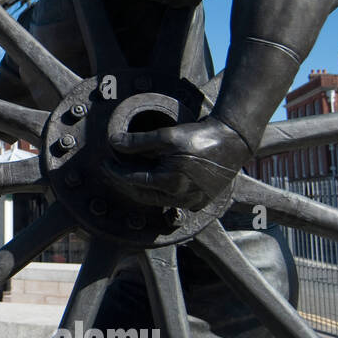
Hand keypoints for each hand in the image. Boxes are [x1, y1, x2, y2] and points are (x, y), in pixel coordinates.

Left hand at [104, 117, 251, 210]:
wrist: (232, 141)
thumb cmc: (199, 136)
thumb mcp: (166, 135)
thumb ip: (137, 142)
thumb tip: (113, 142)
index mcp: (170, 183)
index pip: (132, 180)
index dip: (115, 171)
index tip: (105, 163)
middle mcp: (181, 197)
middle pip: (143, 193)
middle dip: (126, 182)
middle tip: (114, 170)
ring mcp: (192, 202)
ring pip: (158, 199)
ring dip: (144, 188)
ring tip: (133, 172)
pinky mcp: (201, 202)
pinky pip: (175, 201)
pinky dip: (162, 192)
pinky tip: (156, 180)